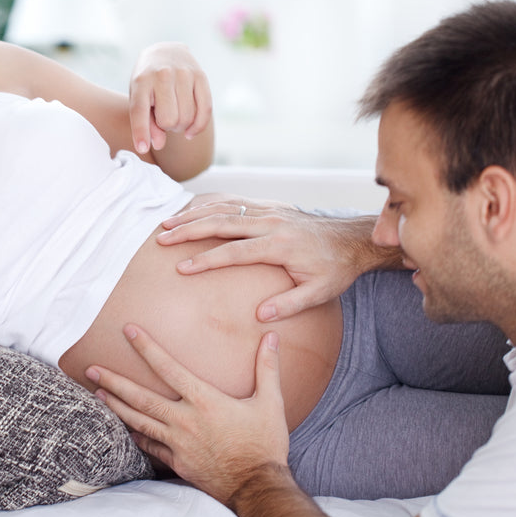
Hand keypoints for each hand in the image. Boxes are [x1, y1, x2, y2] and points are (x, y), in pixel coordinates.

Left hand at [86, 325, 288, 505]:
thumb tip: (272, 337)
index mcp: (205, 401)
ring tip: (98, 393)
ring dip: (116, 406)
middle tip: (92, 369)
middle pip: (141, 397)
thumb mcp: (270, 403)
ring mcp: (178, 443)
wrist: (258, 488)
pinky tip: (126, 428)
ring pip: (139, 421)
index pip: (168, 367)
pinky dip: (136, 436)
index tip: (129, 331)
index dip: (147, 348)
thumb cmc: (265, 444)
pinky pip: (151, 446)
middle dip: (114, 380)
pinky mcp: (177, 463)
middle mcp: (185, 420)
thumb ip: (267, 368)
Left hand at [129, 42, 211, 153]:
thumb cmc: (148, 82)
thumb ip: (146, 122)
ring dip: (181, 126)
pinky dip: (198, 126)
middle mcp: (162, 75)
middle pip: (168, 120)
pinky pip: (205, 109)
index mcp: (141, 81)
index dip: (141, 132)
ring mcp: (184, 73)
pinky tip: (190, 131)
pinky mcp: (201, 76)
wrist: (166, 52)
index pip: (140, 110)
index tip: (142, 148)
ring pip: (187, 117)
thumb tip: (158, 145)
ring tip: (175, 118)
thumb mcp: (140, 98)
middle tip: (163, 120)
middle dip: (166, 127)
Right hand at [157, 199, 375, 320]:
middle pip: (221, 222)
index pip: (234, 251)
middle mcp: (272, 222)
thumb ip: (289, 304)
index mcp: (280, 244)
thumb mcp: (320, 293)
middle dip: (188, 229)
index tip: (182, 268)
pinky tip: (191, 209)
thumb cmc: (335, 269)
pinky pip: (234, 200)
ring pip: (224, 207)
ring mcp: (270, 210)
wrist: (353, 239)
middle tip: (162, 238)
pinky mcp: (270, 206)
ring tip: (166, 223)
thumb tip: (260, 316)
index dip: (206, 260)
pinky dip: (210, 202)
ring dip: (193, 213)